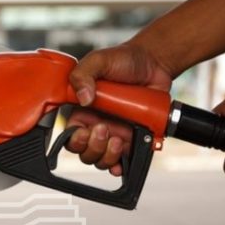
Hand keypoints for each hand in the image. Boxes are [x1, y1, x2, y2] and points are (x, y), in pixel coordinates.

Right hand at [66, 43, 172, 174]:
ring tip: (118, 138)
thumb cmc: (123, 60)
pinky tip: (123, 157)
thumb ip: (82, 75)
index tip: (85, 131)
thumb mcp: (98, 60)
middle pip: (85, 153)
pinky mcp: (133, 138)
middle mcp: (96, 125)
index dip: (75, 140)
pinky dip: (121, 164)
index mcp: (82, 111)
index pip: (70, 136)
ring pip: (103, 160)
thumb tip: (83, 99)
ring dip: (107, 156)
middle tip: (104, 129)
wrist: (154, 62)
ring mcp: (115, 133)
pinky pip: (124, 160)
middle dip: (93, 148)